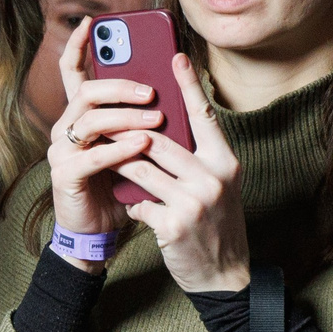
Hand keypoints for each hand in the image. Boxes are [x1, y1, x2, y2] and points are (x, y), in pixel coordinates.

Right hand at [48, 21, 162, 240]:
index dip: (77, 47)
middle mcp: (65, 128)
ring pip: (90, 120)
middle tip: (153, 91)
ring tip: (157, 118)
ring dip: (127, 116)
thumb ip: (144, 122)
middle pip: (88, 92)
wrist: (100, 231)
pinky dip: (119, 149)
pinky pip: (93, 156)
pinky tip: (142, 144)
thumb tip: (175, 95)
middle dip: (122, 87)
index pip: (72, 73)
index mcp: (80, 117)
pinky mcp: (65, 175)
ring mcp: (62, 151)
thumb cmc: (119, 186)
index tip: (90, 23)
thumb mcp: (135, 148)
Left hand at [118, 58, 250, 293]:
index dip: (188, 85)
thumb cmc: (216, 225)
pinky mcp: (174, 225)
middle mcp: (213, 178)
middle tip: (106, 121)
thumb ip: (197, 159)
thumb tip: (160, 130)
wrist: (224, 275)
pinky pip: (139, 203)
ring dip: (122, 166)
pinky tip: (137, 211)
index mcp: (225, 163)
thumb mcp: (218, 187)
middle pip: (160, 141)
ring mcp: (194, 202)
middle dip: (130, 133)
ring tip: (109, 160)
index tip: (174, 56)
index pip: (204, 115)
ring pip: (141, 169)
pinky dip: (133, 205)